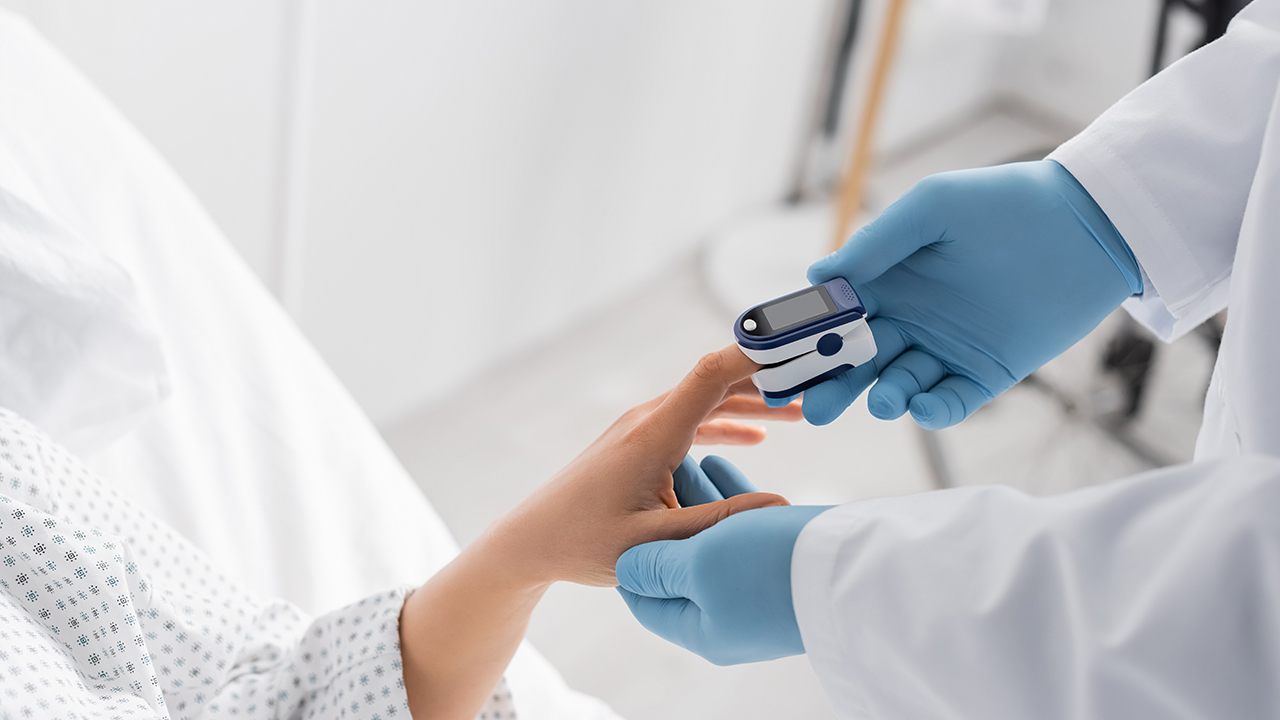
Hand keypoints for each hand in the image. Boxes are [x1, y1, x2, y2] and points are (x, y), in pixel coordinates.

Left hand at [401, 347, 800, 718]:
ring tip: (805, 408)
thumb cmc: (585, 543)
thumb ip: (718, 523)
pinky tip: (758, 432)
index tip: (802, 347)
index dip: (760, 354)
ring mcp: (642, 426)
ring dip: (755, 399)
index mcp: (655, 433)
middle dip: (772, 373)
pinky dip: (728, 418)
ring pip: (708, 397)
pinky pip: (692, 417)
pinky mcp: (639, 439)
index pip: (714, 372)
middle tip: (823, 377)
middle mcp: (649, 418)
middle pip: (719, 377)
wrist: (531, 540)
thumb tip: (778, 506)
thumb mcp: (656, 542)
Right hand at [792, 160, 1141, 428]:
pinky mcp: (985, 373)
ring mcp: (945, 349)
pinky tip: (922, 405)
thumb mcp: (932, 210)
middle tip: (811, 409)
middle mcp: (909, 318)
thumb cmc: (1004, 204)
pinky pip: (948, 402)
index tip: (777, 359)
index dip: (804, 338)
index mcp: (887, 280)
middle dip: (831, 386)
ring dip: (882, 397)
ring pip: (897, 384)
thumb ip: (876, 243)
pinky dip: (932, 410)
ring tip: (883, 400)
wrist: (1087, 227)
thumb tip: (819, 275)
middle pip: (855, 362)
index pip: (833, 315)